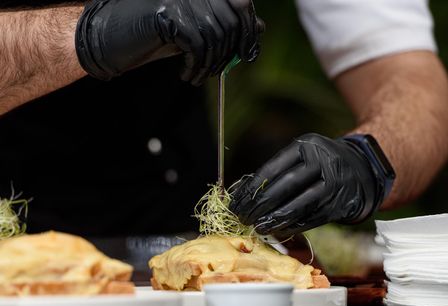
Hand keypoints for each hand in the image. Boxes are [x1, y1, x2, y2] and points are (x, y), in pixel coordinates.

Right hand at [76, 0, 263, 84]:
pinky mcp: (168, 13)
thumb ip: (225, 24)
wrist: (110, 39)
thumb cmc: (153, 35)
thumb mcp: (196, 30)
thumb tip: (258, 28)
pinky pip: (197, 45)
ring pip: (215, 36)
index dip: (249, 30)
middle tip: (218, 72)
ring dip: (211, 65)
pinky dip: (197, 67)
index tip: (249, 54)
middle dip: (229, 53)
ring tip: (199, 77)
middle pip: (231, 22)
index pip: (241, 3)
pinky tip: (188, 76)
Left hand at [230, 133, 391, 236]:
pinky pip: (312, 218)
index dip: (253, 187)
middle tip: (243, 217)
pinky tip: (278, 230)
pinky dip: (293, 226)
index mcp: (307, 145)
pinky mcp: (341, 204)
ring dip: (275, 219)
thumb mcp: (304, 155)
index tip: (237, 201)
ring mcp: (335, 183)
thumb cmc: (322, 164)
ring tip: (257, 227)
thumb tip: (245, 193)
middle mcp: (323, 161)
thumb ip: (279, 171)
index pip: (273, 167)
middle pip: (285, 186)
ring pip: (299, 205)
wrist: (363, 169)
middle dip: (261, 204)